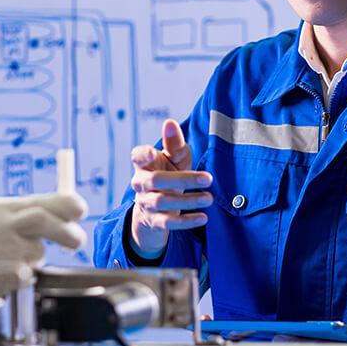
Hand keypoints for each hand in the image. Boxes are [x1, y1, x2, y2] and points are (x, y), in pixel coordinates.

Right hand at [0, 192, 87, 297]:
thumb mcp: (0, 213)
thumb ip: (32, 209)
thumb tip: (74, 206)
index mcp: (7, 207)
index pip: (47, 199)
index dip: (71, 205)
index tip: (80, 212)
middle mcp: (2, 224)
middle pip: (42, 220)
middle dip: (66, 233)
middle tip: (74, 241)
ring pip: (35, 254)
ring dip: (32, 258)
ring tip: (11, 257)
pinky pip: (23, 276)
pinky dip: (20, 275)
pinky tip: (6, 271)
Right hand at [129, 119, 211, 257]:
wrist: (157, 205)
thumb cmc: (168, 172)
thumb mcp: (173, 157)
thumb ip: (173, 143)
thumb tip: (170, 123)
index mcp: (143, 163)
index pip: (137, 156)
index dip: (143, 155)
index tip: (153, 151)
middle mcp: (140, 183)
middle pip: (156, 180)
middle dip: (183, 179)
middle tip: (209, 178)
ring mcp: (145, 202)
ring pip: (162, 202)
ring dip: (188, 200)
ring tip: (209, 198)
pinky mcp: (153, 220)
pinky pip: (167, 222)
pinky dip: (186, 221)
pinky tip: (203, 218)